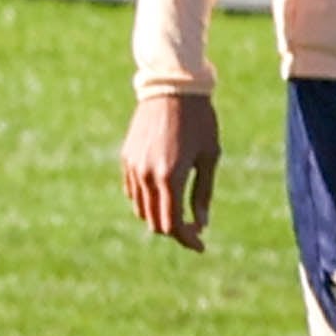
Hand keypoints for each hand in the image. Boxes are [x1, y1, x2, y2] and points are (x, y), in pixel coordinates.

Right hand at [120, 92, 219, 250]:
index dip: (187, 239)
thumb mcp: (209, 158)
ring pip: (141, 209)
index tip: (201, 246)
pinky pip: (133, 191)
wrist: (171, 88)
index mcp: (169, 177)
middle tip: (194, 233)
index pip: (173, 223)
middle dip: (175, 231)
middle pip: (155, 221)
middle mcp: (146, 175)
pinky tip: (164, 199)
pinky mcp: (126, 158)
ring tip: (180, 217)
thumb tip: (201, 224)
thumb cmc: (199, 122)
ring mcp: (133, 166)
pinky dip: (146, 202)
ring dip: (159, 218)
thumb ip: (203, 193)